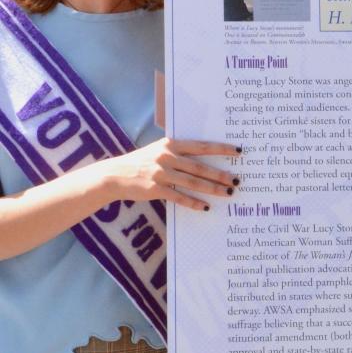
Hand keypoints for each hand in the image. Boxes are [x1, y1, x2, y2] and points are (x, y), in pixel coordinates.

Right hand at [95, 138, 240, 210]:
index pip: (201, 146)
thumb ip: (177, 152)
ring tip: (227, 193)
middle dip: (220, 174)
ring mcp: (161, 173)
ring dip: (212, 188)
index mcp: (170, 145)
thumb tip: (203, 157)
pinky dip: (194, 202)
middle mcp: (167, 157)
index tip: (237, 151)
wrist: (114, 175)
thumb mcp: (158, 150)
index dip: (221, 149)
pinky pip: (179, 197)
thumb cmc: (140, 162)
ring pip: (193, 182)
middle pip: (200, 167)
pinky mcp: (155, 189)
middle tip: (236, 180)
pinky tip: (205, 207)